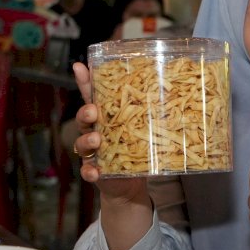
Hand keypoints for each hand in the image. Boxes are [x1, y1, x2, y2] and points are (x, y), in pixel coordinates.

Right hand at [71, 62, 146, 201]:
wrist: (130, 183)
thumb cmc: (137, 150)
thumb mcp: (144, 129)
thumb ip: (150, 113)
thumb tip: (171, 90)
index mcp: (106, 118)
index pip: (93, 97)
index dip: (85, 82)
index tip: (79, 66)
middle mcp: (95, 131)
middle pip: (84, 118)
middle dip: (86, 113)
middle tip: (94, 111)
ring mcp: (93, 152)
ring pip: (83, 143)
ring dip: (88, 140)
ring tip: (97, 140)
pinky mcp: (94, 171)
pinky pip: (87, 171)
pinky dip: (90, 171)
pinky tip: (94, 172)